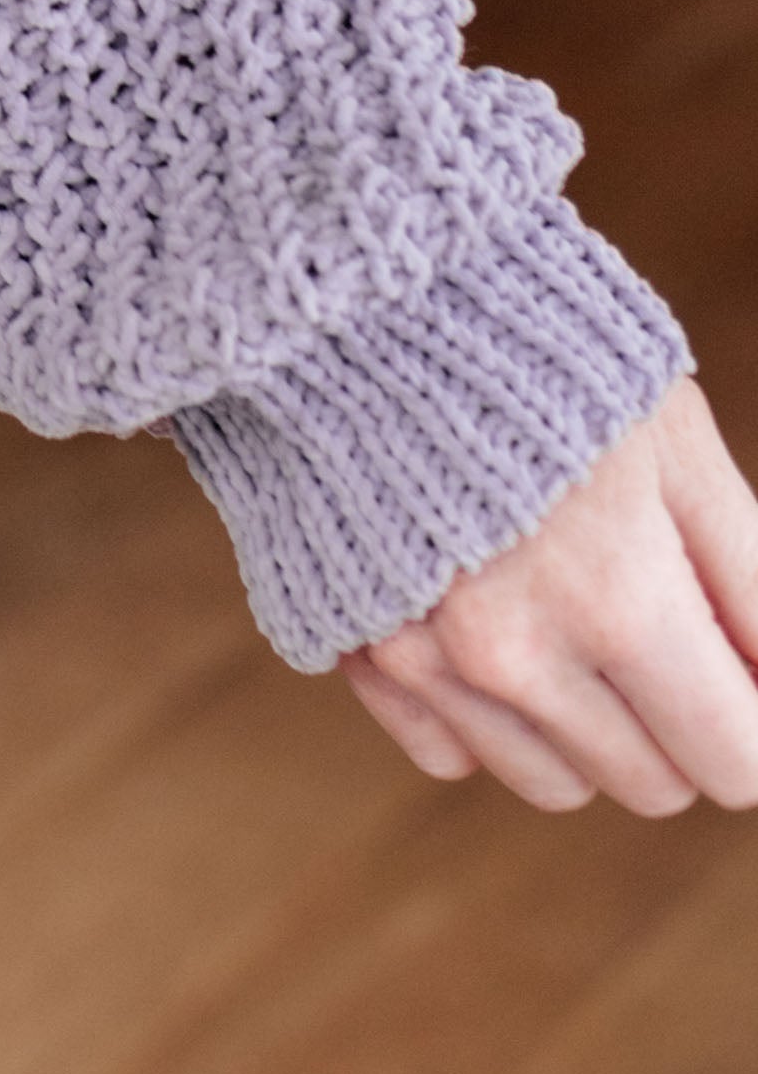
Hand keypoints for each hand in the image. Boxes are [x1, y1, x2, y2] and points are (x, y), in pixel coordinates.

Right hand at [344, 378, 757, 813]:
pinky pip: (458, 754)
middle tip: (660, 618)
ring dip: (588, 724)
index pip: (736, 761)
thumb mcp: (677, 439)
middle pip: (654, 785)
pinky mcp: (359, 655)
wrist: (354, 288)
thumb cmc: (542, 349)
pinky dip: (486, 711)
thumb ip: (752, 578)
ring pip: (561, 784)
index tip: (744, 673)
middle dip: (680, 719)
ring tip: (567, 605)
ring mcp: (426, 662)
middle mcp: (515, 654)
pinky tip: (483, 607)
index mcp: (616, 596)